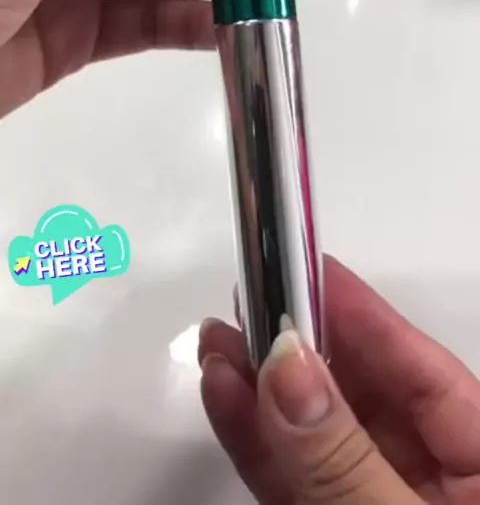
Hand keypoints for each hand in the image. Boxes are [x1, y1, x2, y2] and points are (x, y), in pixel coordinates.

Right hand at [199, 257, 479, 503]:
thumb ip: (345, 458)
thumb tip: (291, 372)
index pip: (424, 373)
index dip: (364, 315)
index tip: (309, 268)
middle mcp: (433, 483)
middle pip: (364, 394)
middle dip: (301, 345)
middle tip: (256, 294)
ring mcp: (376, 504)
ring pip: (315, 434)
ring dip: (262, 386)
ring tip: (222, 338)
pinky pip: (290, 477)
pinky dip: (254, 438)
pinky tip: (226, 393)